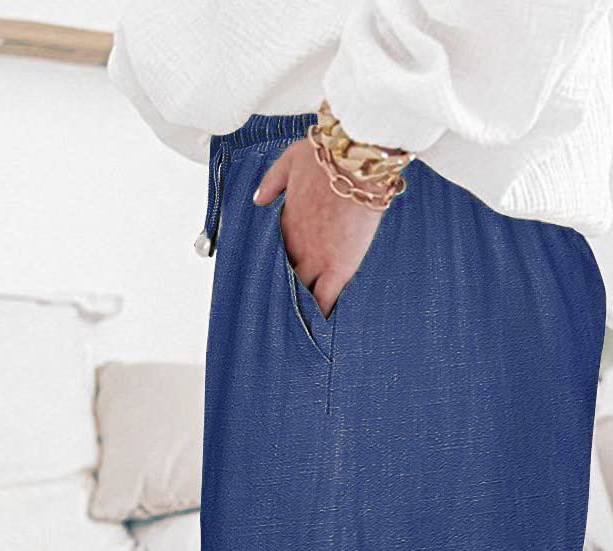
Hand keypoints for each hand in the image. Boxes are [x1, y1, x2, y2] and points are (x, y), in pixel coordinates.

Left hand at [253, 135, 384, 318]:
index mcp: (284, 223)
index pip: (273, 254)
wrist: (355, 163)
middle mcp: (296, 245)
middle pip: (284, 278)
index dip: (272, 267)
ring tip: (297, 329)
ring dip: (301, 308)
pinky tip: (320, 331)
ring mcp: (317, 259)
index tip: (268, 278)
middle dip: (284, 293)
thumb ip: (270, 182)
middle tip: (277, 314)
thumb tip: (257, 200)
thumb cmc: (326, 157)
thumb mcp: (289, 160)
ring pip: (303, 293)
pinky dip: (323, 314)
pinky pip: (328, 299)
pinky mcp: (340, 268)